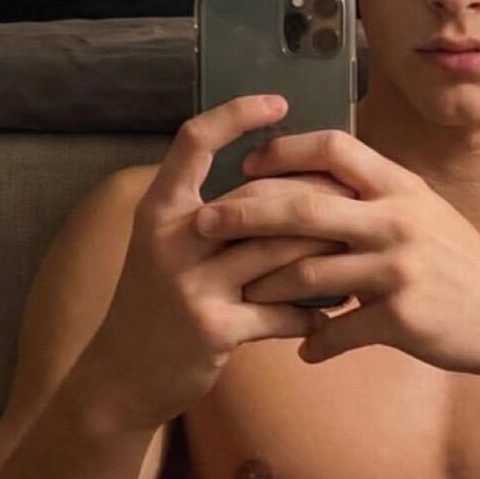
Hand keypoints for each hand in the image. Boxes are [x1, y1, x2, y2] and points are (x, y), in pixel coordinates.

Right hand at [82, 95, 358, 429]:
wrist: (121, 376)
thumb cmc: (156, 304)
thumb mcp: (166, 248)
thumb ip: (209, 215)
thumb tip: (276, 179)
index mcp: (160, 209)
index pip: (194, 141)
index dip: (236, 115)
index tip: (278, 102)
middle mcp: (173, 239)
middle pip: (259, 198)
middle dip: (315, 199)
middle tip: (357, 201)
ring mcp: (192, 284)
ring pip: (280, 252)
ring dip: (326, 254)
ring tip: (358, 252)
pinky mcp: (214, 327)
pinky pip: (282, 311)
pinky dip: (311, 311)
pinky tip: (330, 312)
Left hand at [194, 128, 479, 375]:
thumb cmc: (466, 263)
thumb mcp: (426, 213)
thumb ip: (376, 197)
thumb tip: (322, 182)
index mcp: (400, 187)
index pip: (331, 147)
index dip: (282, 152)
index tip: (246, 167)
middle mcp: (396, 220)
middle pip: (302, 205)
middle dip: (244, 213)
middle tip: (203, 224)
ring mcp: (398, 270)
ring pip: (308, 270)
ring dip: (266, 286)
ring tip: (240, 296)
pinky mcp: (401, 318)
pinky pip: (339, 331)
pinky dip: (316, 342)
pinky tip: (304, 348)